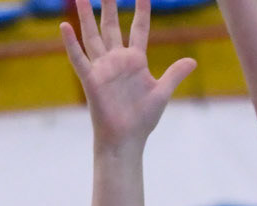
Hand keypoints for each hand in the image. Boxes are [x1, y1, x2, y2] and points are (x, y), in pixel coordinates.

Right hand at [61, 0, 197, 151]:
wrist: (126, 141)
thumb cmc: (142, 120)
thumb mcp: (162, 92)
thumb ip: (175, 73)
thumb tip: (192, 61)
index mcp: (135, 60)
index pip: (138, 27)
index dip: (141, 9)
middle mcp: (117, 60)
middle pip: (111, 25)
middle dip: (109, 4)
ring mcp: (102, 68)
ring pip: (92, 35)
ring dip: (85, 15)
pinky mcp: (91, 80)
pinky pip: (79, 58)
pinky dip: (71, 43)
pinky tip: (64, 26)